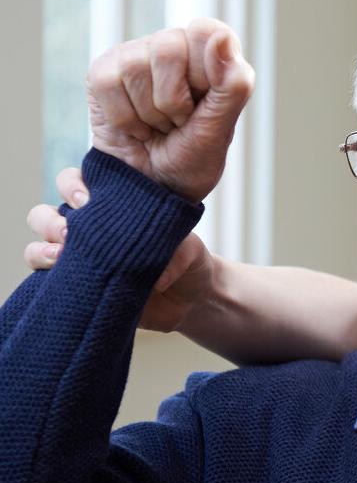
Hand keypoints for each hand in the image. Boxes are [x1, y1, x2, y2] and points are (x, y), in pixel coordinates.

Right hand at [26, 167, 218, 331]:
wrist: (192, 298)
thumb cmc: (188, 260)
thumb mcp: (190, 249)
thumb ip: (176, 254)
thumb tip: (157, 278)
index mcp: (112, 209)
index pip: (77, 184)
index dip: (73, 186)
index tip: (87, 199)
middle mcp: (89, 231)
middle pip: (45, 214)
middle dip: (50, 219)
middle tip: (71, 231)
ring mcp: (80, 260)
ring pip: (38, 246)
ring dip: (42, 249)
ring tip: (63, 256)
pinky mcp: (79, 288)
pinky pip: (44, 280)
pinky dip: (44, 276)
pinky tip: (61, 277)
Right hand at [86, 19, 253, 202]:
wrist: (154, 189)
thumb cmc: (193, 157)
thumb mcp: (221, 128)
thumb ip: (232, 84)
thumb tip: (221, 37)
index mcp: (212, 53)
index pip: (206, 31)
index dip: (204, 72)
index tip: (203, 103)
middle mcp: (175, 46)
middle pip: (168, 49)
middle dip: (173, 101)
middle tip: (178, 122)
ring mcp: (136, 55)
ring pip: (135, 67)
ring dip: (148, 113)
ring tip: (158, 126)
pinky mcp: (104, 72)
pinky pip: (107, 82)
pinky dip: (123, 117)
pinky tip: (134, 127)